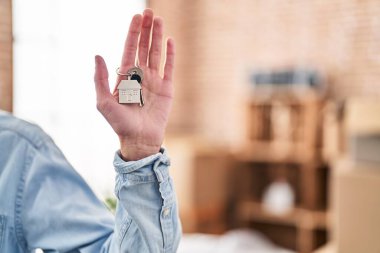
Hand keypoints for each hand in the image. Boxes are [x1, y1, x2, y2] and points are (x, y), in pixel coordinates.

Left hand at [94, 9, 174, 160]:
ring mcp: (155, 81)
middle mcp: (140, 75)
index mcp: (125, 76)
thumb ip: (100, 79)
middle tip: (149, 12)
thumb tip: (98, 55)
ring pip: (156, 53)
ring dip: (157, 36)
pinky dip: (170, 54)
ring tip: (159, 19)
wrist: (139, 139)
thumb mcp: (103, 102)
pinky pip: (169, 67)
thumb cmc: (119, 124)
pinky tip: (169, 40)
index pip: (129, 49)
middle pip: (143, 47)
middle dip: (146, 30)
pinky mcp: (167, 88)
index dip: (132, 33)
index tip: (136, 17)